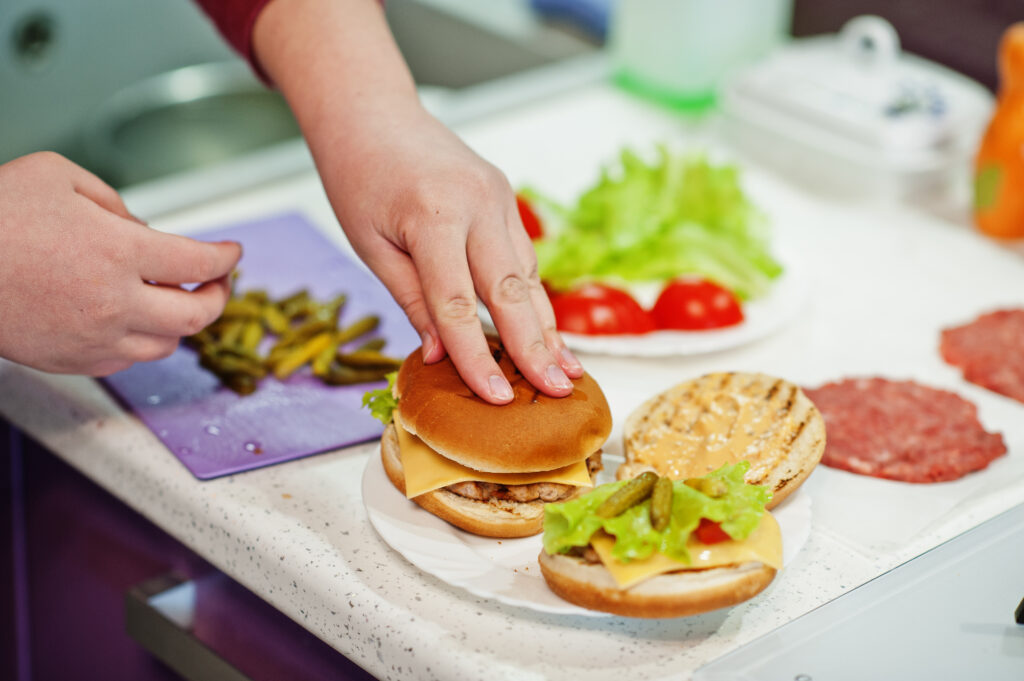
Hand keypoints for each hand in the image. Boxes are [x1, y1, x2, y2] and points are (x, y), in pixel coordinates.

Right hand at [0, 152, 241, 374]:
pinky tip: (132, 321)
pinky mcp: (71, 359)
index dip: (226, 258)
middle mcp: (114, 302)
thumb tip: (141, 229)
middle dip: (217, 298)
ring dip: (179, 323)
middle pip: (197, 316)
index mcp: (119, 252)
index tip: (232, 252)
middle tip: (217, 284)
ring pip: (166, 345)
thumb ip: (113, 201)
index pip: (200, 263)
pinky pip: (127, 361)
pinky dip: (142, 342)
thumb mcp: (58, 176)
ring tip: (173, 300)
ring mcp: (93, 338)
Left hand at [325, 109, 583, 402]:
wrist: (373, 113)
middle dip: (536, 348)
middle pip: (511, 291)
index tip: (496, 398)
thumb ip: (412, 299)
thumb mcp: (371, 246)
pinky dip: (534, 297)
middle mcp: (476, 203)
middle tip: (557, 393)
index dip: (478, 357)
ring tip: (565, 372)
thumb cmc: (359, 178)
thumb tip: (440, 354)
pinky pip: (522, 255)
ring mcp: (497, 197)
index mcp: (433, 215)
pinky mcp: (504, 196)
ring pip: (528, 274)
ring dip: (546, 327)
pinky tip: (546, 333)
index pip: (459, 304)